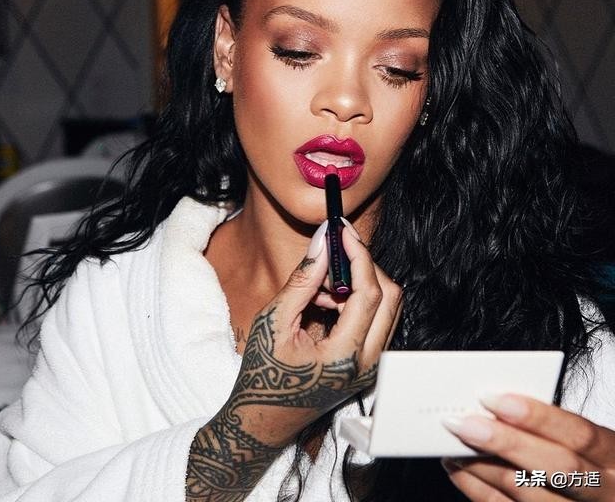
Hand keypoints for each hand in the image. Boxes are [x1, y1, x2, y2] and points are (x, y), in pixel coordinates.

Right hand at [221, 220, 402, 448]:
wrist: (262, 419)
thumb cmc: (262, 374)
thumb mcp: (274, 321)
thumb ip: (302, 280)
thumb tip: (322, 242)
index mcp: (345, 356)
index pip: (369, 292)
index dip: (358, 255)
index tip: (342, 231)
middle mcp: (368, 363)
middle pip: (389, 296)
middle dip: (364, 266)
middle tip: (334, 253)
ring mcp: (372, 366)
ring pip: (387, 307)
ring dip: (360, 284)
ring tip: (320, 287)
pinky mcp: (368, 364)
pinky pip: (377, 319)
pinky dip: (356, 301)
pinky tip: (325, 303)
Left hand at [441, 394, 614, 499]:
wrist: (600, 497)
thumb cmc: (585, 459)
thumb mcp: (585, 441)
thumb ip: (549, 425)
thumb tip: (491, 402)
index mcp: (613, 456)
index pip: (578, 434)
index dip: (535, 415)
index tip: (491, 397)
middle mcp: (604, 492)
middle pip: (553, 468)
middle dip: (503, 442)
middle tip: (461, 422)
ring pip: (525, 492)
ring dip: (480, 465)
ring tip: (450, 441)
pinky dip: (477, 489)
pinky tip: (458, 470)